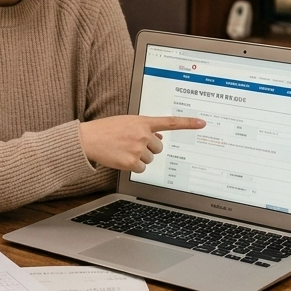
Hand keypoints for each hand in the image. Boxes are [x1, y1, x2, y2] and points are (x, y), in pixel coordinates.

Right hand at [78, 115, 205, 171]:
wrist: (88, 139)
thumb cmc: (106, 130)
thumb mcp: (127, 123)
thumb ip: (145, 129)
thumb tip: (159, 138)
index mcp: (143, 122)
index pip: (170, 122)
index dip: (188, 123)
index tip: (202, 123)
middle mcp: (143, 134)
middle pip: (158, 148)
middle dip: (148, 149)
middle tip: (133, 145)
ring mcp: (138, 149)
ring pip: (150, 159)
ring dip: (140, 157)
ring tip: (124, 150)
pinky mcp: (132, 162)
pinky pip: (141, 169)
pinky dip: (134, 167)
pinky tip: (122, 158)